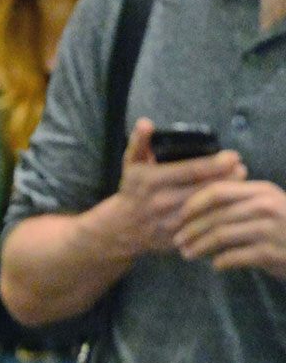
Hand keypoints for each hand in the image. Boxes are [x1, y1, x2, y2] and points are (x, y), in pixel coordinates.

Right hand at [113, 119, 245, 255]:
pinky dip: (217, 215)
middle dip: (226, 178)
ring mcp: (167, 223)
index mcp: (151, 180)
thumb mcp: (130, 165)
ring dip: (226, 196)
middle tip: (242, 169)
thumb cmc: (131, 191)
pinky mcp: (175, 239)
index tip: (234, 156)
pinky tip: (228, 205)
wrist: (120, 229)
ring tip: (239, 184)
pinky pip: (202, 227)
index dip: (215, 163)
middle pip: (202, 189)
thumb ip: (139, 142)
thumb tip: (146, 123)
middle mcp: (159, 202)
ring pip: (205, 209)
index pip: (190, 170)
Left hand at [174, 177, 285, 276]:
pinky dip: (220, 262)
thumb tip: (200, 208)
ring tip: (187, 254)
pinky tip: (215, 265)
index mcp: (261, 190)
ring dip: (198, 246)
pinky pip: (234, 257)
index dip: (193, 203)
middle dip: (190, 228)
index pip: (218, 190)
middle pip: (215, 215)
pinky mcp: (270, 253)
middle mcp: (265, 206)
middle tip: (176, 240)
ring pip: (220, 235)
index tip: (179, 216)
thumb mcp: (268, 207)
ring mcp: (268, 229)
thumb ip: (241, 203)